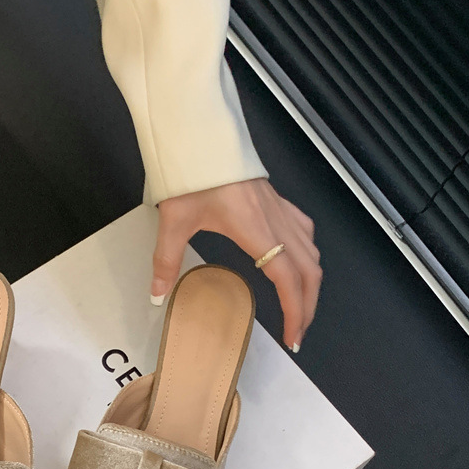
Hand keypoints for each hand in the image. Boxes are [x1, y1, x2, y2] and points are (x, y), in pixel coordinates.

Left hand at [151, 178, 321, 351]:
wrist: (201, 132)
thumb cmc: (192, 172)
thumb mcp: (173, 221)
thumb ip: (166, 261)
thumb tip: (158, 295)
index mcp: (255, 230)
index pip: (287, 279)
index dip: (295, 311)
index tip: (293, 336)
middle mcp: (275, 221)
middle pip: (308, 271)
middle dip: (308, 305)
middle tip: (297, 332)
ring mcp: (280, 209)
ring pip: (311, 252)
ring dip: (310, 283)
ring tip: (300, 306)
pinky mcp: (276, 200)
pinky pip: (303, 231)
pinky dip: (306, 254)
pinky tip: (297, 262)